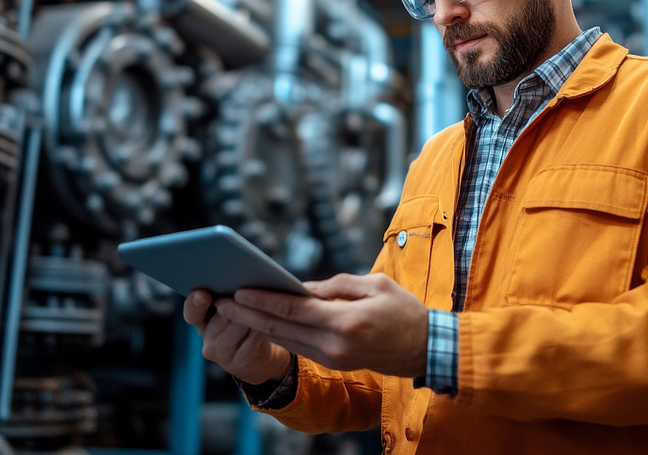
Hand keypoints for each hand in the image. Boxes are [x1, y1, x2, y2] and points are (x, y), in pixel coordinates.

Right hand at [183, 289, 292, 384]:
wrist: (262, 361)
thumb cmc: (248, 328)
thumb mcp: (235, 312)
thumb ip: (230, 297)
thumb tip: (239, 274)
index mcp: (202, 323)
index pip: (192, 312)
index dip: (196, 303)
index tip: (203, 293)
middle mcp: (208, 340)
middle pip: (220, 316)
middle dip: (236, 300)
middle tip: (246, 288)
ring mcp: (222, 354)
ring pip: (237, 326)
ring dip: (251, 311)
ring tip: (263, 298)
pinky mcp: (240, 363)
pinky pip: (252, 341)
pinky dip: (262, 327)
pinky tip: (272, 317)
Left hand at [215, 273, 428, 377]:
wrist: (425, 349)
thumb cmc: (405, 311)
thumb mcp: (375, 285)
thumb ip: (336, 285)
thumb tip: (303, 288)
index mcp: (344, 322)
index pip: (293, 310)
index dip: (263, 299)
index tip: (238, 289)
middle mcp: (334, 345)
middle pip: (281, 329)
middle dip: (248, 314)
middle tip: (221, 300)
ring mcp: (333, 358)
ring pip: (286, 341)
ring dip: (257, 325)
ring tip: (234, 310)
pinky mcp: (335, 363)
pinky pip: (299, 347)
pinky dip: (278, 334)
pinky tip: (263, 323)